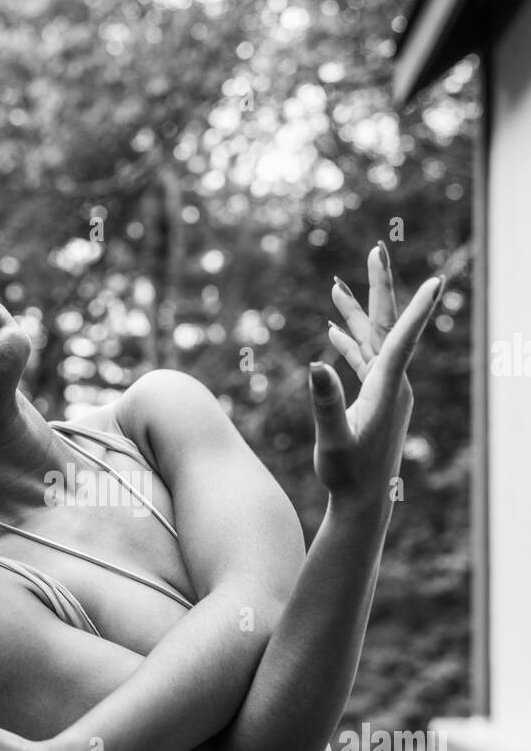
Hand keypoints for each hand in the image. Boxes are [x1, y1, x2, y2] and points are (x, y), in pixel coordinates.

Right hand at [310, 242, 443, 508]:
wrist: (363, 501)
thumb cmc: (347, 474)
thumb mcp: (332, 440)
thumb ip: (326, 402)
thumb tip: (315, 364)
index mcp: (386, 388)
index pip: (401, 339)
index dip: (416, 308)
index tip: (435, 280)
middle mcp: (392, 383)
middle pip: (388, 326)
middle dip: (379, 288)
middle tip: (376, 250)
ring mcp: (386, 389)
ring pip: (374, 340)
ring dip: (356, 314)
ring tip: (337, 287)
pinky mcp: (377, 397)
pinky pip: (366, 360)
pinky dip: (350, 343)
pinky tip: (334, 332)